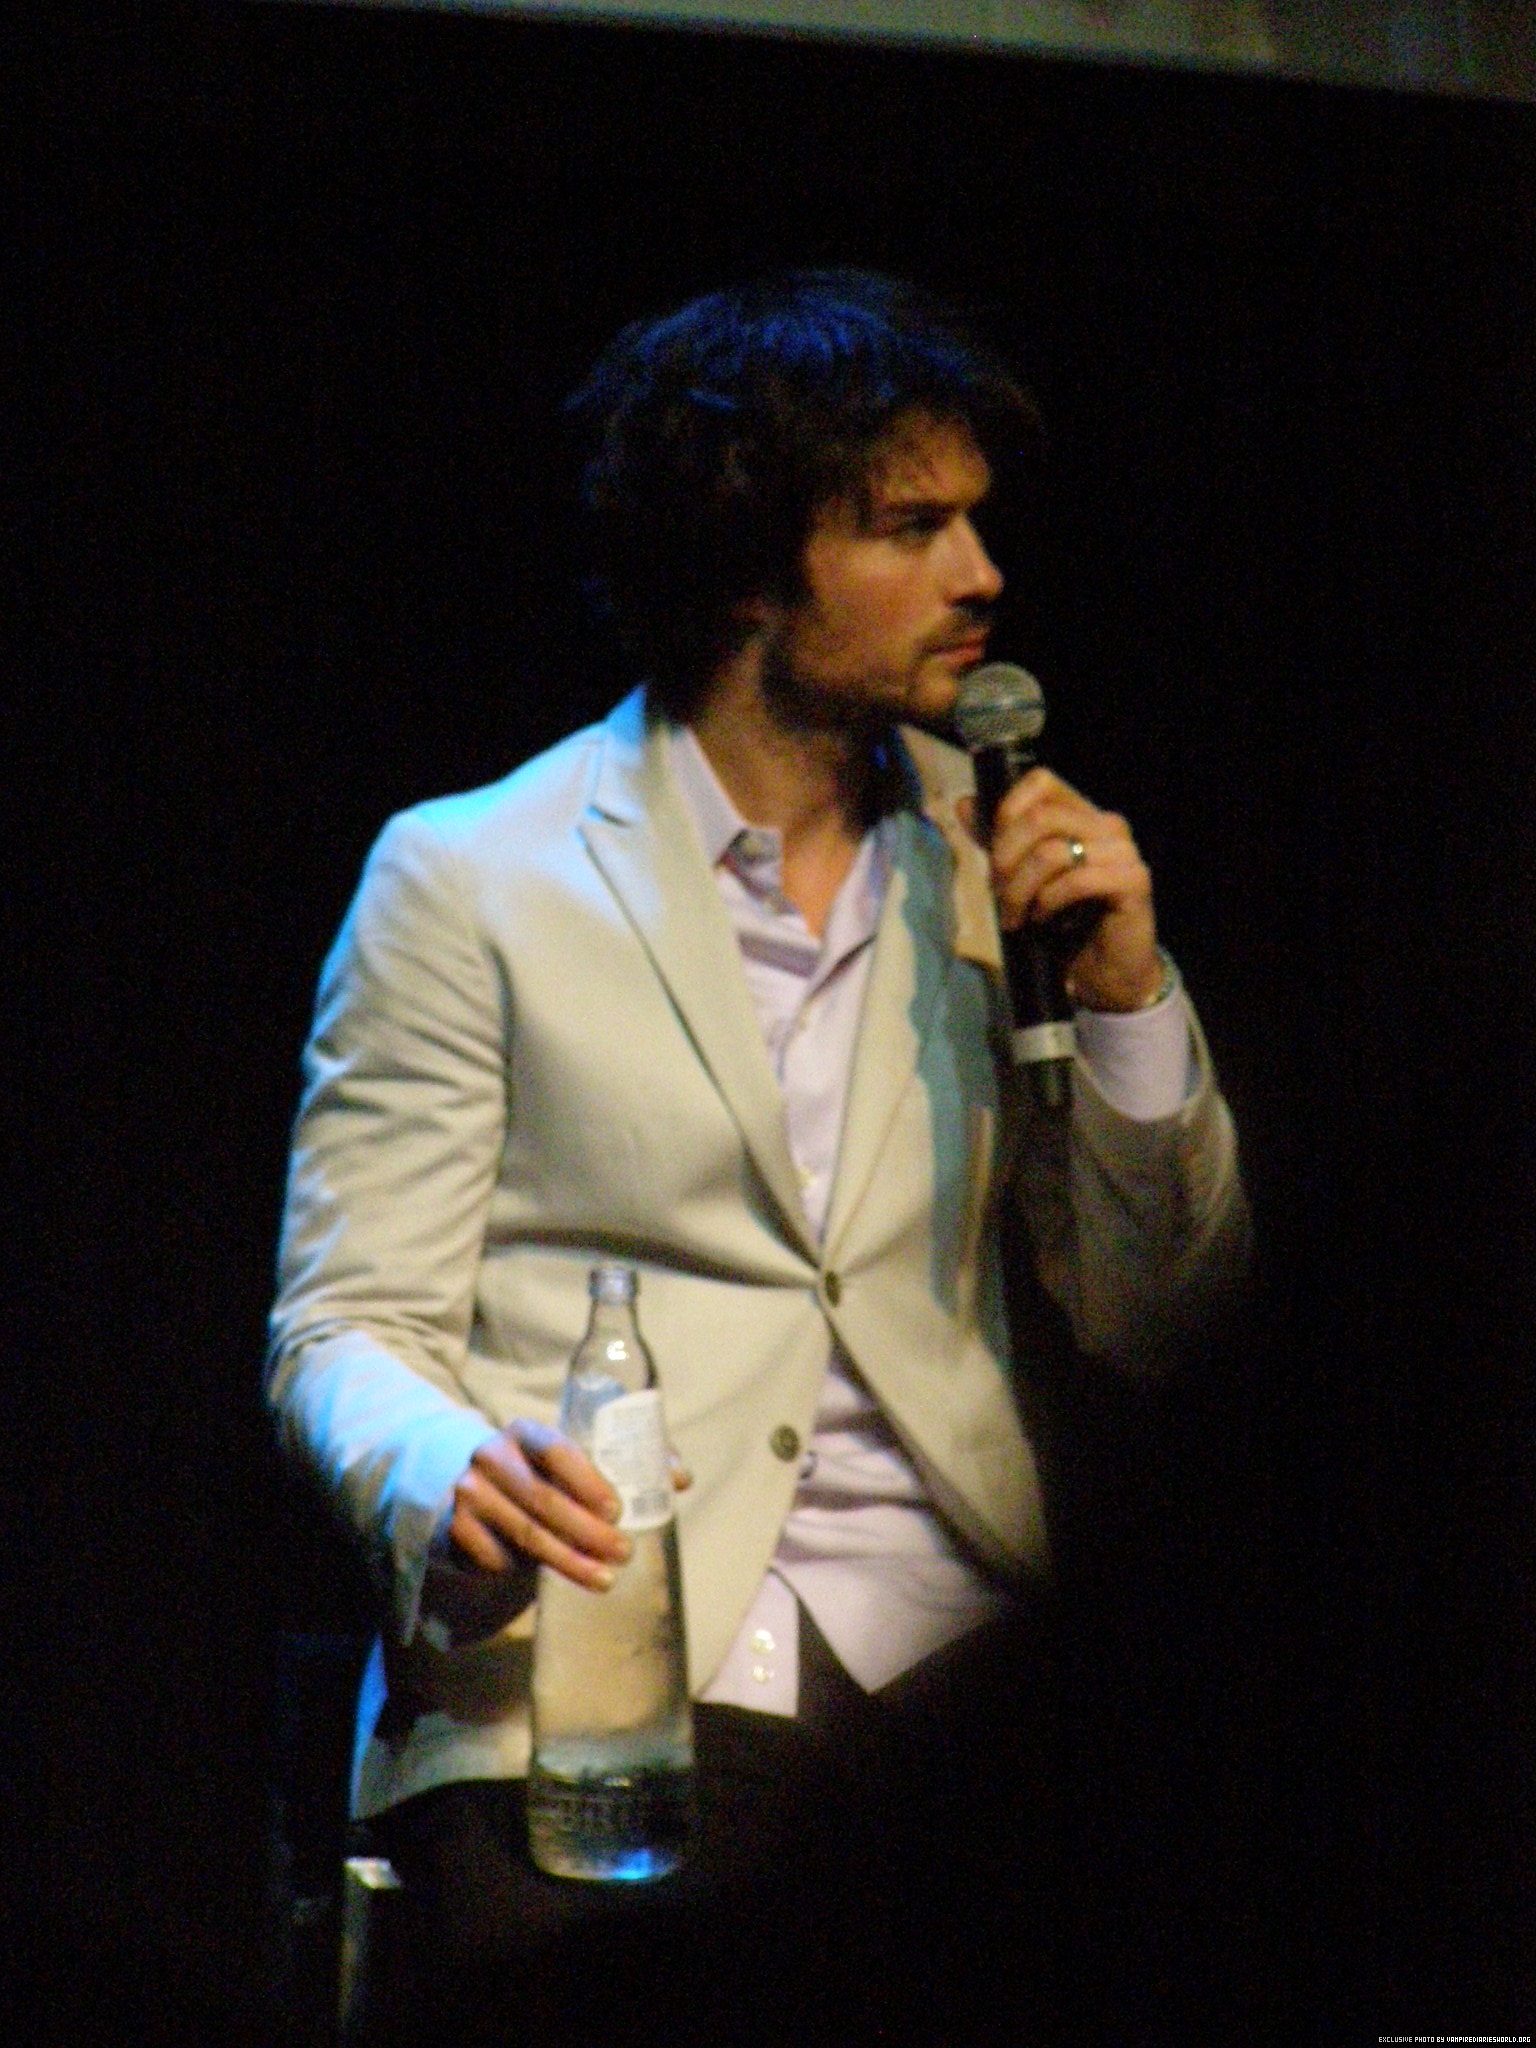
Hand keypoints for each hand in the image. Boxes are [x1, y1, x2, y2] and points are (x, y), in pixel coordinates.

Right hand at [438, 1418, 633, 1612]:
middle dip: (589, 1532)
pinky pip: (498, 1559)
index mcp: (525, 1432)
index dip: (588, 1482)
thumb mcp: (568, 1462)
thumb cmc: (537, 1477)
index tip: (617, 1511)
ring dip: (570, 1562)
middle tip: (624, 1553)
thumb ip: (624, 1463)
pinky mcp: (455, 1531)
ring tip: (606, 1579)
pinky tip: (551, 1579)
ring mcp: (469, 1494)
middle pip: (545, 1500)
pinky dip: (528, 1572)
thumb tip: (681, 1479)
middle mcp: (491, 1457)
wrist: (468, 1494)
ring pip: (526, 1536)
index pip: (557, 1451)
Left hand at [978, 767, 1161, 1011]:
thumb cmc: (1064, 921)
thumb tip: (964, 803)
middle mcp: (1107, 824)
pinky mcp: (1134, 881)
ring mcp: (1124, 851)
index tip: (994, 853)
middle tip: (997, 893)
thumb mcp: (1021, 876)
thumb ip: (998, 839)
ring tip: (1015, 916)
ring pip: (1053, 852)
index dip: (1008, 811)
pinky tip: (1044, 920)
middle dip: (1006, 858)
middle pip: (1041, 817)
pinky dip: (1050, 901)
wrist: (1104, 970)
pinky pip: (1079, 880)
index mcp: (1082, 814)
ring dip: (1021, 889)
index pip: (1042, 782)